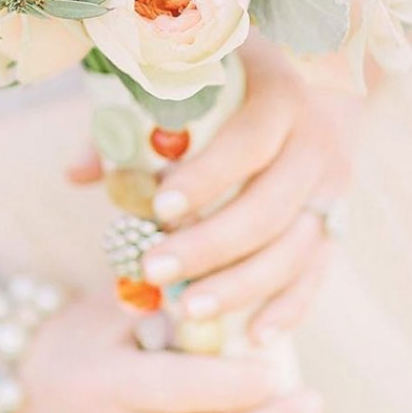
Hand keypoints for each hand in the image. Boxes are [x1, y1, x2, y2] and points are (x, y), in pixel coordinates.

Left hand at [69, 39, 362, 342]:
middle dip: (210, 245)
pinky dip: (289, 307)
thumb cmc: (231, 80)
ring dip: (242, 286)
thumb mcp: (188, 82)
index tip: (160, 208)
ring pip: (295, 249)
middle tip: (154, 270)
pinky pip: (317, 272)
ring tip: (188, 309)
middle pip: (270, 207)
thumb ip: (133, 123)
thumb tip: (76, 173)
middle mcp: (314, 143)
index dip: (207, 178)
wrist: (317, 78)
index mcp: (278, 95)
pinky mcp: (335, 221)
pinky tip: (253, 334)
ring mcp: (331, 188)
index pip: (248, 142)